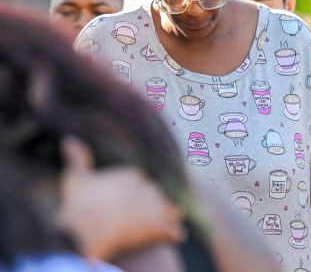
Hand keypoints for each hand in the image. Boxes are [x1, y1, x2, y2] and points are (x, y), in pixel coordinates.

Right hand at [56, 137, 183, 260]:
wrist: (85, 229)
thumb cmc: (78, 203)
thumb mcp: (75, 178)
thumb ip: (77, 159)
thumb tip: (69, 139)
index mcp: (132, 175)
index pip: (140, 180)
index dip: (136, 191)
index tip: (129, 200)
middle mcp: (149, 188)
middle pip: (157, 195)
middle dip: (153, 204)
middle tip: (146, 216)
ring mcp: (157, 208)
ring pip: (170, 211)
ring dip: (168, 218)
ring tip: (166, 226)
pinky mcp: (161, 228)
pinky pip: (175, 232)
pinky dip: (173, 235)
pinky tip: (170, 238)